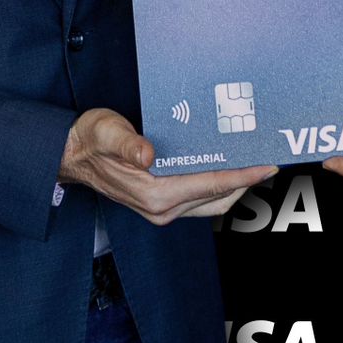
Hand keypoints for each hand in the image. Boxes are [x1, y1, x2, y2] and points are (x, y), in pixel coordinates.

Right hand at [59, 107, 275, 223]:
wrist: (73, 155)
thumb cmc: (91, 140)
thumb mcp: (107, 132)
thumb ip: (128, 144)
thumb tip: (147, 155)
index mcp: (154, 193)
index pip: (210, 186)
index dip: (242, 176)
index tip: (266, 166)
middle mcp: (161, 208)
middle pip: (218, 198)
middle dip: (246, 180)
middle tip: (269, 158)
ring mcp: (162, 210)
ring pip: (212, 202)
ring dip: (234, 185)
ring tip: (254, 162)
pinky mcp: (162, 204)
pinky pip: (200, 199)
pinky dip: (218, 186)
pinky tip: (227, 167)